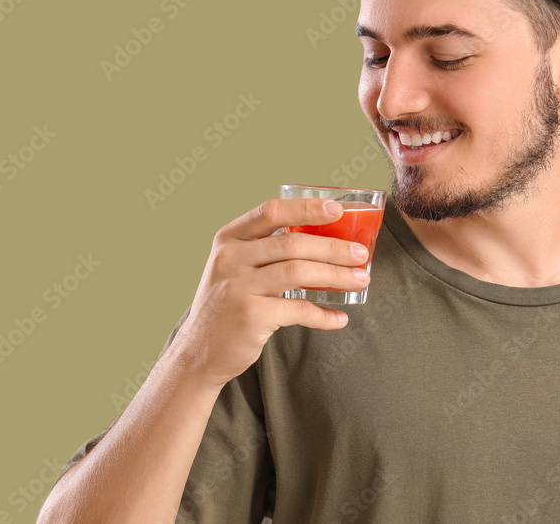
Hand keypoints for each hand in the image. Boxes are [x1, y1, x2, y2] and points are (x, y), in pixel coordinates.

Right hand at [172, 198, 369, 389]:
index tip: (337, 209)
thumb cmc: (228, 304)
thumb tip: (326, 241)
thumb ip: (266, 252)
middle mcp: (230, 259)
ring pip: (299, 272)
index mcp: (229, 239)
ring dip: (336, 275)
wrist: (198, 352)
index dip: (307, 208)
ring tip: (360, 279)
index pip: (271, 212)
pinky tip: (339, 318)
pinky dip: (323, 315)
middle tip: (361, 254)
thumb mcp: (235, 268)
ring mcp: (238, 287)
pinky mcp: (250, 316)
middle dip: (334, 248)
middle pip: (293, 243)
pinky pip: (298, 310)